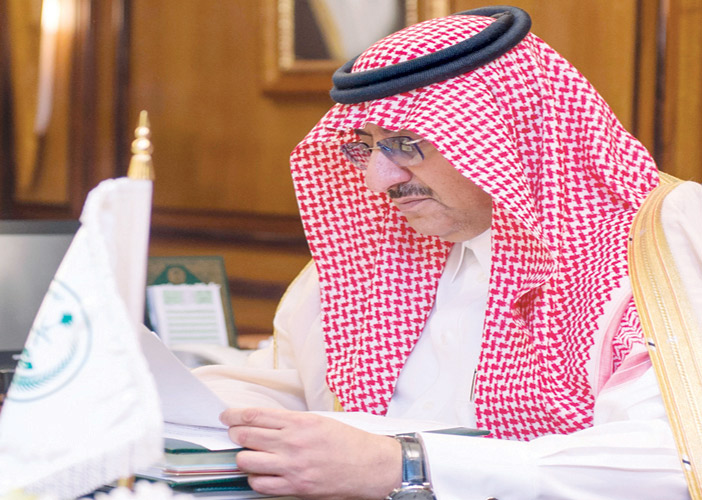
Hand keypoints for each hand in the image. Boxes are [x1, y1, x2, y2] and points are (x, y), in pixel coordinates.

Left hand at [220, 407, 401, 498]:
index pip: (255, 416)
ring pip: (247, 461)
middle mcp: (293, 443)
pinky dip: (256, 479)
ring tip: (250, 456)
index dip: (234, 416)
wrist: (370, 466)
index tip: (227, 416)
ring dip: (244, 458)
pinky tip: (262, 474)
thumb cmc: (350, 443)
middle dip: (235, 435)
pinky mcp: (295, 487)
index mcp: (299, 422)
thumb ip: (291, 422)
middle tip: (235, 435)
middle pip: (246, 436)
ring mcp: (292, 467)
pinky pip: (261, 485)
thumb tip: (264, 423)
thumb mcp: (319, 421)